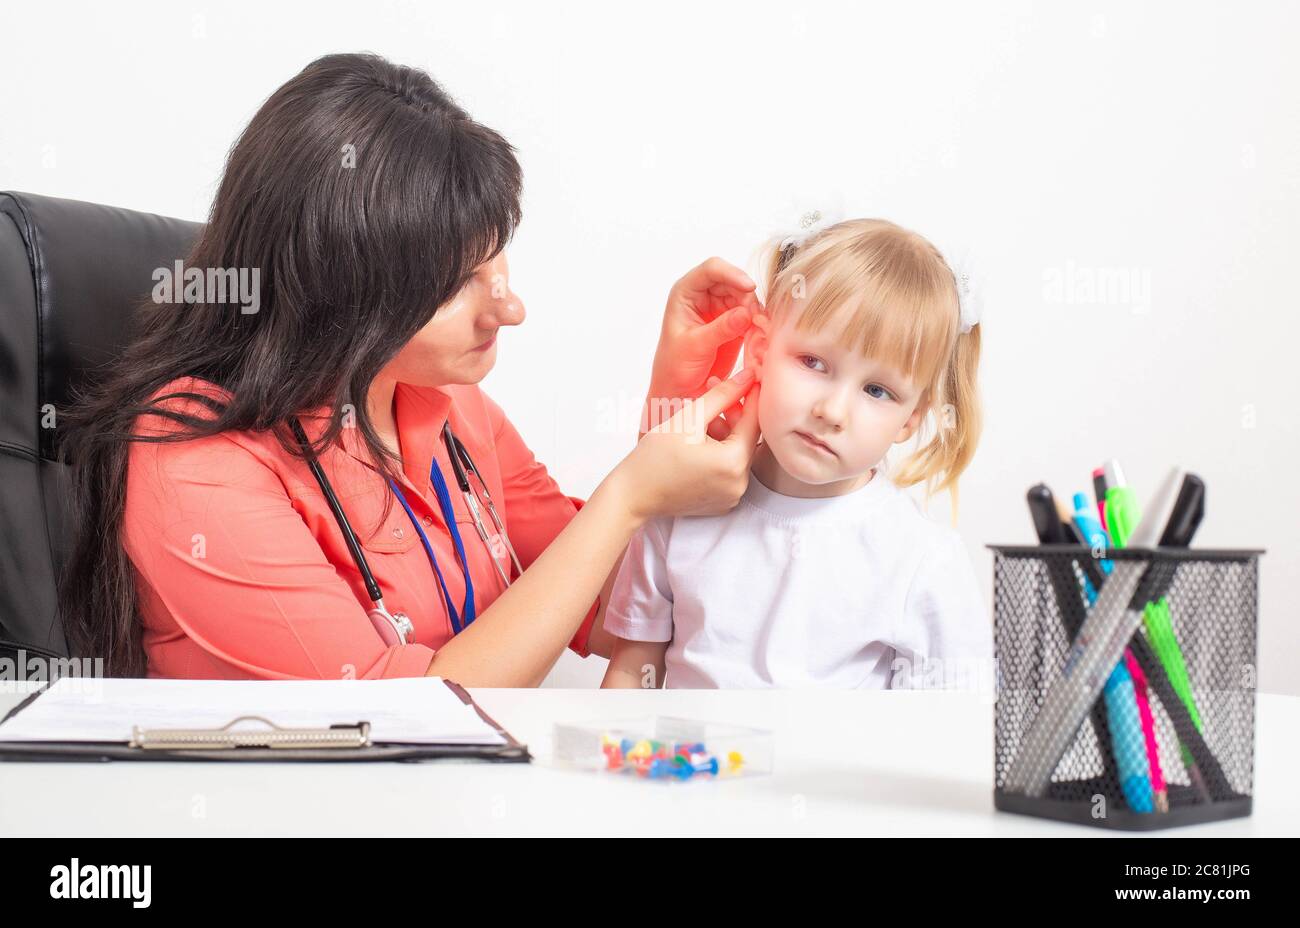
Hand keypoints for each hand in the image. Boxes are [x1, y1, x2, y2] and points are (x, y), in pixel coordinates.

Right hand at [617, 367, 760, 522]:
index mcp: (733, 463)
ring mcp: (732, 496)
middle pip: (746, 438)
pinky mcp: (724, 502)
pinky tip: (699, 442)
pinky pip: (729, 470)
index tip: (750, 378)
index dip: (752, 396)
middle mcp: (739, 484)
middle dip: (732, 414)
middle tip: (715, 392)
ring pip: (737, 453)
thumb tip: (747, 377)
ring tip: (699, 420)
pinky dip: (720, 453)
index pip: (754, 421)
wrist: (633, 495)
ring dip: (725, 433)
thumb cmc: (653, 458)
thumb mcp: (688, 419)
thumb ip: (721, 395)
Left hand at [643, 257, 761, 435]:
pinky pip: (752, 317)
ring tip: (759, 332)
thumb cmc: (674, 367)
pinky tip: (761, 338)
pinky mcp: (734, 325)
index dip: (732, 274)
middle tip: (757, 320)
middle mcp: (704, 296)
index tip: (749, 288)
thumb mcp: (695, 346)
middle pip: (734, 283)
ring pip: (747, 300)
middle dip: (748, 298)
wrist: (679, 390)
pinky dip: (759, 326)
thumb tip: (746, 313)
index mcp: (686, 293)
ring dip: (756, 313)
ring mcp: (720, 309)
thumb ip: (720, 329)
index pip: (711, 270)